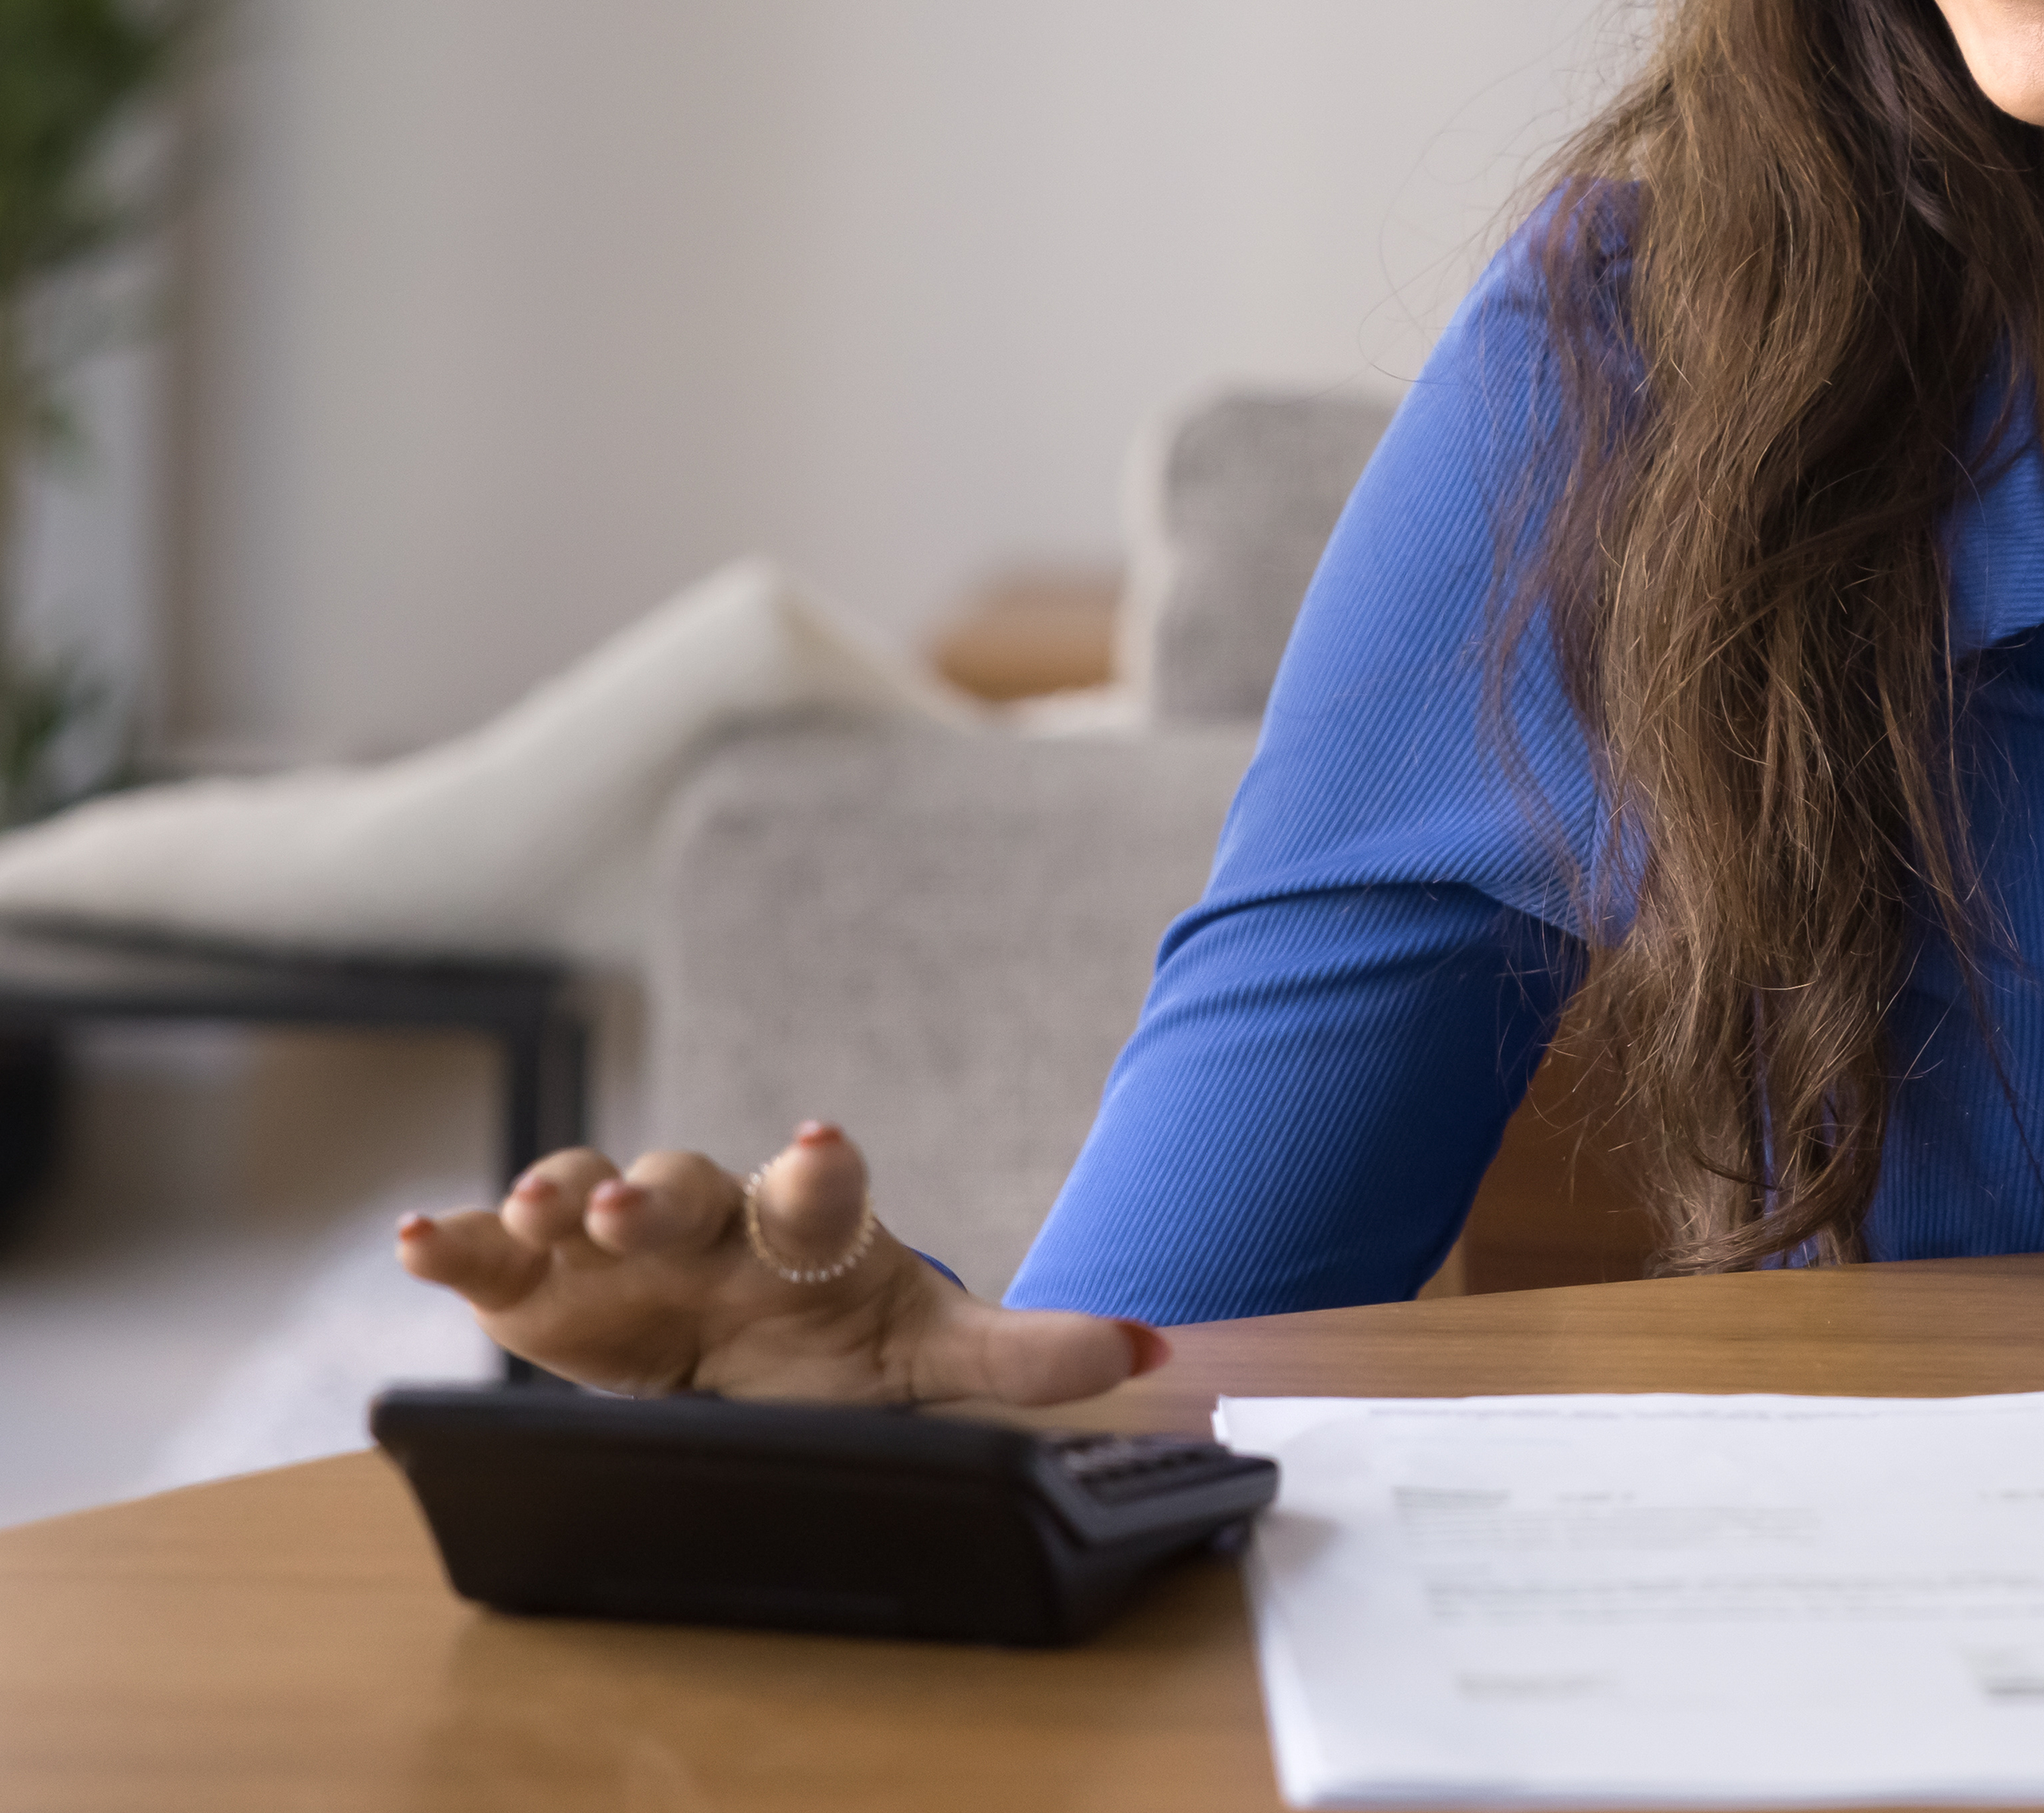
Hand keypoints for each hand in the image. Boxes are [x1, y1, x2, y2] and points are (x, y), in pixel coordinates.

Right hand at [393, 1119, 1166, 1406]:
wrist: (768, 1375)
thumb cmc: (850, 1355)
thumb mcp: (935, 1367)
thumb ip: (1024, 1358)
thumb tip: (1146, 1347)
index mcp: (815, 1231)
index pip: (823, 1188)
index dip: (820, 1169)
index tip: (820, 1147)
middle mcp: (716, 1221)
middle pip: (687, 1187)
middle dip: (657, 1194)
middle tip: (628, 1209)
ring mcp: (626, 1247)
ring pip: (589, 1195)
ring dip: (557, 1196)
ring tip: (529, 1211)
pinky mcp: (547, 1286)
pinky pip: (499, 1253)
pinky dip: (459, 1242)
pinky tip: (416, 1240)